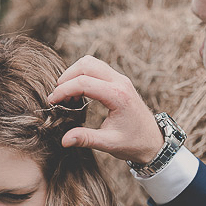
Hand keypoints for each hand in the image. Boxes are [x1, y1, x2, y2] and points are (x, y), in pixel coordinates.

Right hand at [48, 56, 163, 163]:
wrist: (153, 141)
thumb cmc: (133, 143)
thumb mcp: (109, 144)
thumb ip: (86, 139)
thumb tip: (64, 140)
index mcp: (118, 96)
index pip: (84, 82)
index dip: (63, 90)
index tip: (52, 102)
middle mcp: (120, 82)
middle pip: (86, 64)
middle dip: (67, 77)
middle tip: (57, 96)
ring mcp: (120, 79)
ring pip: (91, 62)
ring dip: (74, 73)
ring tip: (66, 94)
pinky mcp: (118, 80)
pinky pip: (97, 68)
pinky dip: (83, 75)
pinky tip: (78, 93)